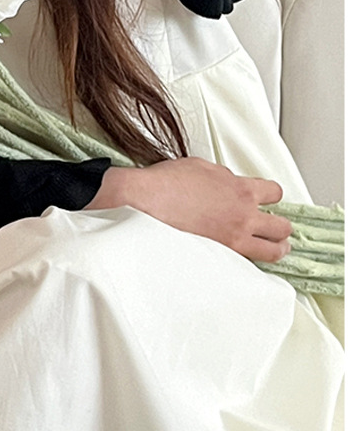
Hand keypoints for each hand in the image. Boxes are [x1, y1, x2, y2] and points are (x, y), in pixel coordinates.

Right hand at [87, 157, 291, 261]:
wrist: (147, 200)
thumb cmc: (167, 182)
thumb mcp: (202, 167)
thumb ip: (223, 177)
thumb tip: (227, 183)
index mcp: (241, 190)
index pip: (276, 193)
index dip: (272, 196)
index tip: (268, 199)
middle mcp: (243, 216)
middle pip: (283, 226)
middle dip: (282, 227)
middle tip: (278, 228)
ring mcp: (232, 238)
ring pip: (274, 251)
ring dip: (277, 248)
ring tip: (276, 249)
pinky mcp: (219, 255)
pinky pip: (247, 264)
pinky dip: (250, 261)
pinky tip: (246, 260)